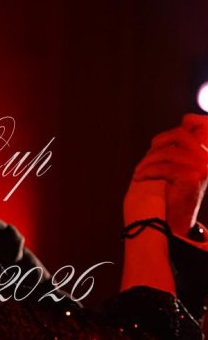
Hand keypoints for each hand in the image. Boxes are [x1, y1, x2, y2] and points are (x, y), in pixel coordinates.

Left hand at [129, 115, 207, 234]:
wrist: (175, 220)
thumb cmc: (174, 191)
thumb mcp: (180, 163)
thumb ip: (183, 144)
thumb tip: (187, 119)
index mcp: (206, 151)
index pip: (202, 123)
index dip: (188, 122)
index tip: (169, 134)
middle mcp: (207, 157)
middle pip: (179, 135)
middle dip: (158, 143)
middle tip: (146, 157)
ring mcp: (201, 167)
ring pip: (168, 153)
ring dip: (147, 162)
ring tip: (138, 172)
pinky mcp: (191, 177)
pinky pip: (163, 168)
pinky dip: (147, 172)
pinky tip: (139, 178)